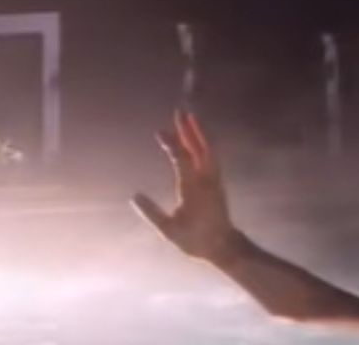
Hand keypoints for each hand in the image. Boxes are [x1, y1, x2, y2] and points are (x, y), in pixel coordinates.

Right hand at [132, 110, 238, 262]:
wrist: (224, 246)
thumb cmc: (196, 240)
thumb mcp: (170, 231)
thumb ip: (152, 214)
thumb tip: (134, 196)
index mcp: (193, 189)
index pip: (182, 160)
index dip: (171, 144)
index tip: (159, 132)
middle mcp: (206, 180)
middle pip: (199, 148)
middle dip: (189, 129)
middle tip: (179, 111)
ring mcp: (214, 179)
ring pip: (208, 149)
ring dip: (198, 132)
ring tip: (189, 117)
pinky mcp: (217, 181)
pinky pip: (212, 155)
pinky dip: (205, 142)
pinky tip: (199, 137)